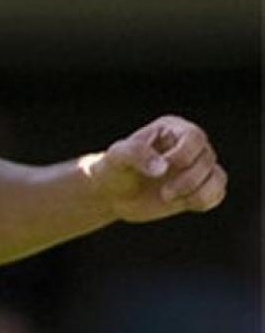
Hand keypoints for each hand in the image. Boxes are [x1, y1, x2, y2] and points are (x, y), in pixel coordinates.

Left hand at [81, 115, 226, 222]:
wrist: (114, 194)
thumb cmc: (114, 169)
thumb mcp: (116, 156)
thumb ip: (136, 153)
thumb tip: (163, 168)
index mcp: (171, 129)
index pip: (194, 136)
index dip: (183, 155)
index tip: (161, 170)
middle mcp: (189, 145)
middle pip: (207, 158)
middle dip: (187, 180)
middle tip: (163, 193)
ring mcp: (197, 166)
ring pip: (218, 176)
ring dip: (197, 193)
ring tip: (168, 198)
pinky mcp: (200, 187)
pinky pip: (218, 193)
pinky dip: (203, 201)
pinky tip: (181, 202)